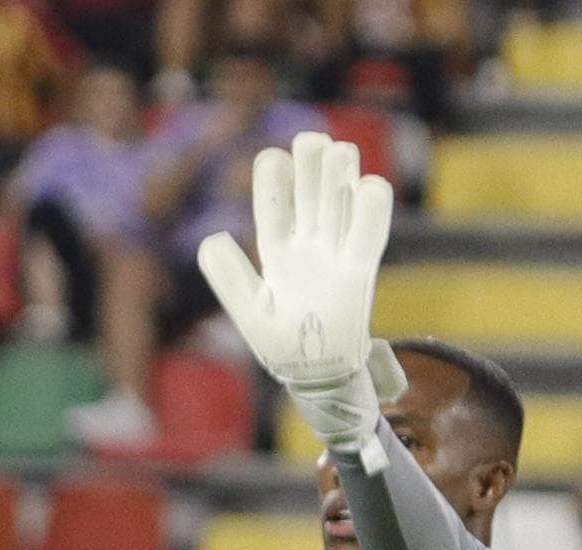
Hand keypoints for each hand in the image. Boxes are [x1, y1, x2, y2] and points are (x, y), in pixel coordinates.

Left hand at [192, 131, 403, 455]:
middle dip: (312, 168)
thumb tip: (211, 237)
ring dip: (339, 180)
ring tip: (337, 150)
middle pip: (311, 199)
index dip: (273, 185)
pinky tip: (369, 186)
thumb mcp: (250, 313)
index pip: (274, 211)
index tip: (272, 156)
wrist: (317, 378)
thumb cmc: (283, 347)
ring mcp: (336, 257)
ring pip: (339, 209)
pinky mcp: (359, 273)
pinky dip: (370, 214)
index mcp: (279, 254)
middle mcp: (310, 248)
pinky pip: (368, 239)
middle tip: (311, 139)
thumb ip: (228, 278)